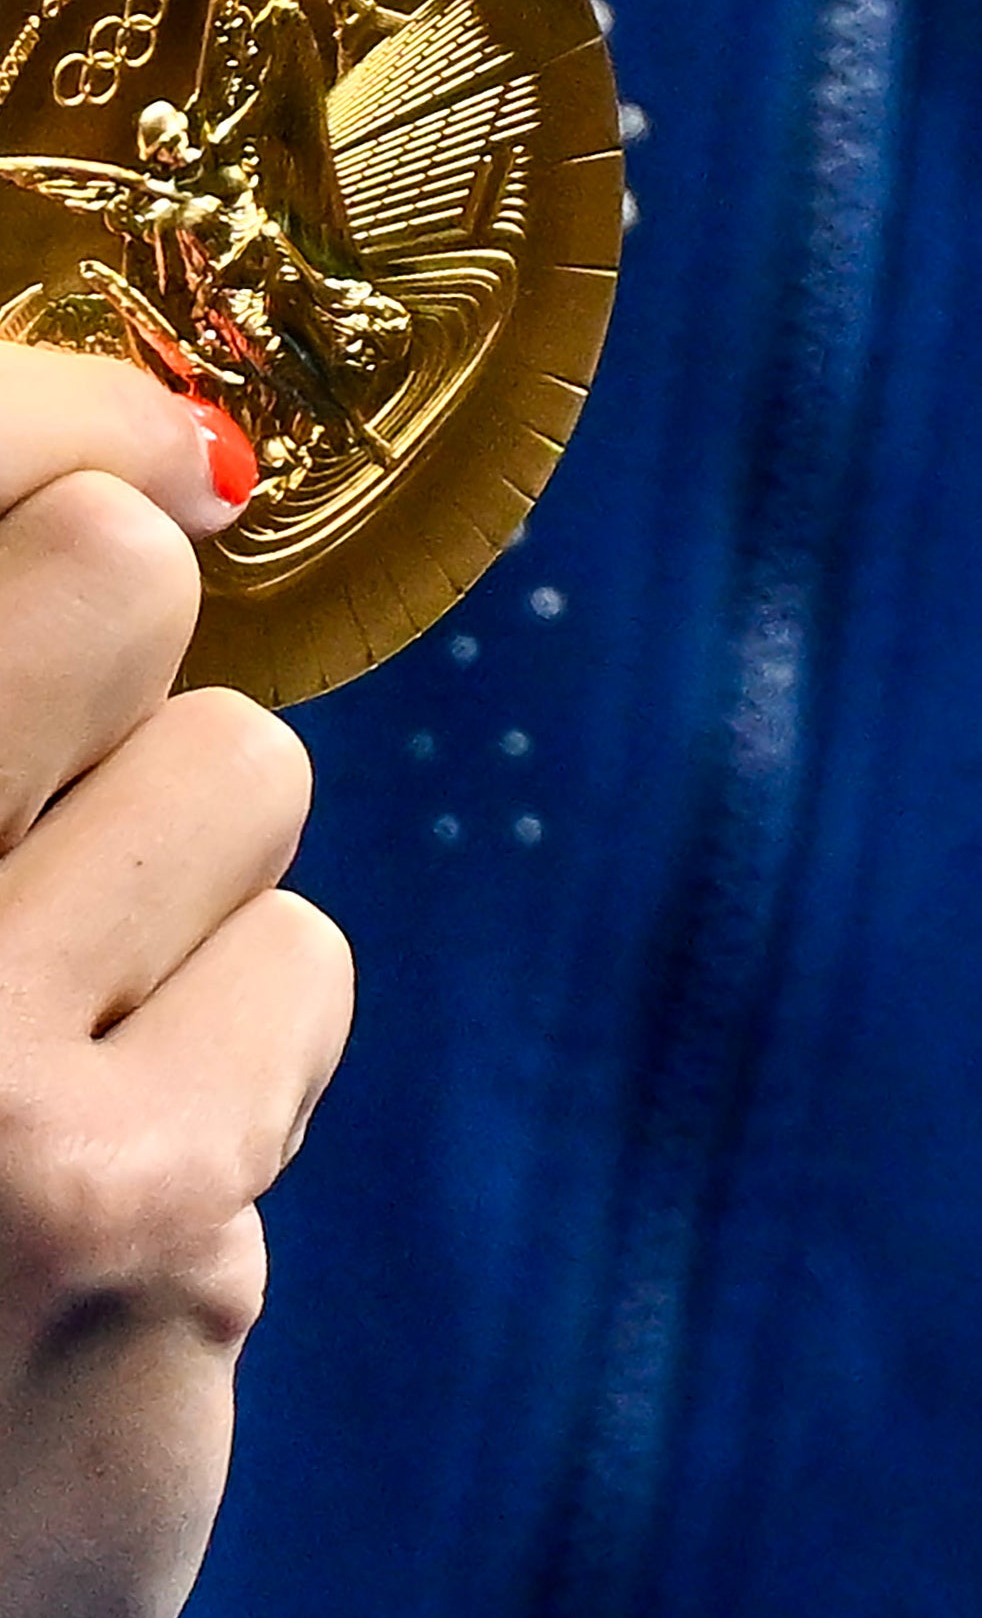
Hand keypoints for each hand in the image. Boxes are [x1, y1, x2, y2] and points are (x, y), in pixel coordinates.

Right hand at [0, 347, 348, 1617]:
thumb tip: (159, 480)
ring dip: (186, 894)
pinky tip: (120, 1171)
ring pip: (239, 776)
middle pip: (105, 575)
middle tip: (64, 811)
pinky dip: (238, 1053)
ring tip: (53, 1042)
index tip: (165, 445)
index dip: (55, 410)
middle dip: (124, 662)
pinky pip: (292, 969)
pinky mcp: (115, 1207)